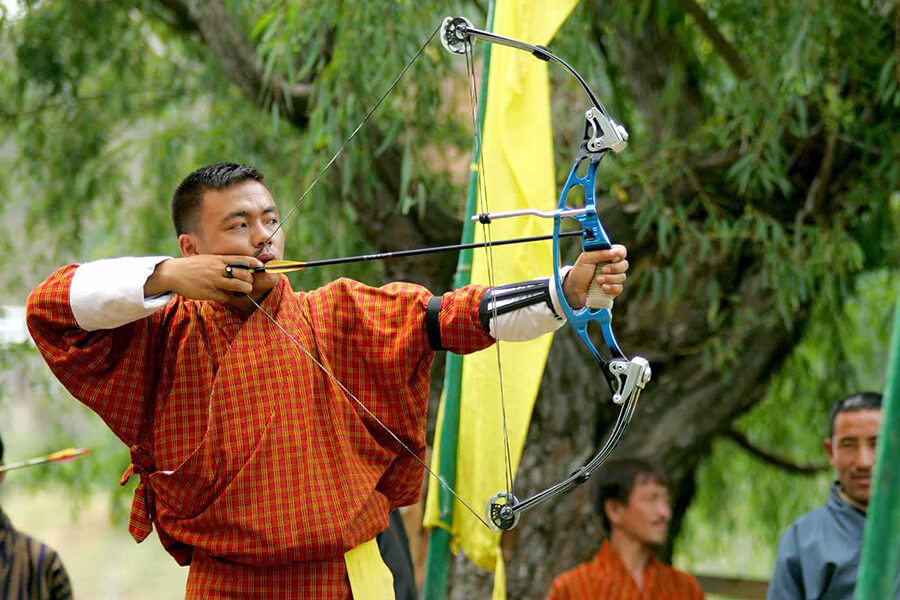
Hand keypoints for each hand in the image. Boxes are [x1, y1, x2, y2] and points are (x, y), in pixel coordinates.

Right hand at [145, 255, 262, 302]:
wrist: (173, 273)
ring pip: (239, 286)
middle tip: (249, 283)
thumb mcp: (208, 260)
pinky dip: (228, 297)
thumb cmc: (191, 267)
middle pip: (244, 274)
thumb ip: (221, 263)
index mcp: (218, 259)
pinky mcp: (209, 292)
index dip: (254, 263)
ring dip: (245, 289)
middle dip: (250, 280)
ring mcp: (214, 281)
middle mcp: (218, 269)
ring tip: (244, 290)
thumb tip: (237, 267)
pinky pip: (225, 297)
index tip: (260, 266)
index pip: (242, 259)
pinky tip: (224, 296)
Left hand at [562, 245, 628, 308]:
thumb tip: (615, 252)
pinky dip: (610, 288)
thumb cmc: (580, 272)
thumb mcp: (586, 258)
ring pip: (622, 277)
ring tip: (597, 280)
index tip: (613, 256)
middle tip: (603, 270)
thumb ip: (600, 252)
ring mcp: (614, 279)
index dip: (620, 253)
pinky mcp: (613, 290)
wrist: (574, 289)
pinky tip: (602, 288)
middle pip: (624, 264)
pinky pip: (619, 288)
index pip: (621, 251)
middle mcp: (612, 266)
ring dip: (609, 278)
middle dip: (614, 267)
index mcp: (607, 256)